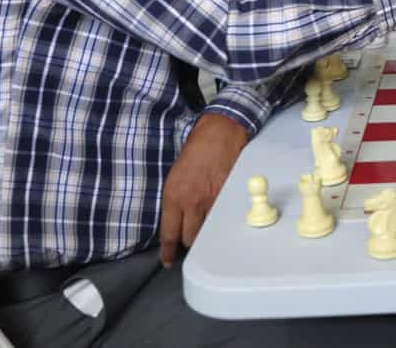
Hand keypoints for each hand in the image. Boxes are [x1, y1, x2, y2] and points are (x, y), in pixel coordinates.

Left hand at [158, 112, 248, 266]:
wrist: (219, 134)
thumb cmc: (194, 151)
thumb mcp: (175, 175)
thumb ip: (175, 199)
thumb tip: (176, 219)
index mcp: (173, 196)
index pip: (169, 233)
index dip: (168, 251)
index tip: (167, 261)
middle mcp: (191, 202)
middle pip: (189, 238)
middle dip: (188, 241)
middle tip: (189, 238)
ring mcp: (212, 201)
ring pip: (207, 231)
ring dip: (205, 232)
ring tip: (205, 226)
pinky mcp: (228, 196)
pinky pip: (222, 217)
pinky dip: (220, 220)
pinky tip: (219, 216)